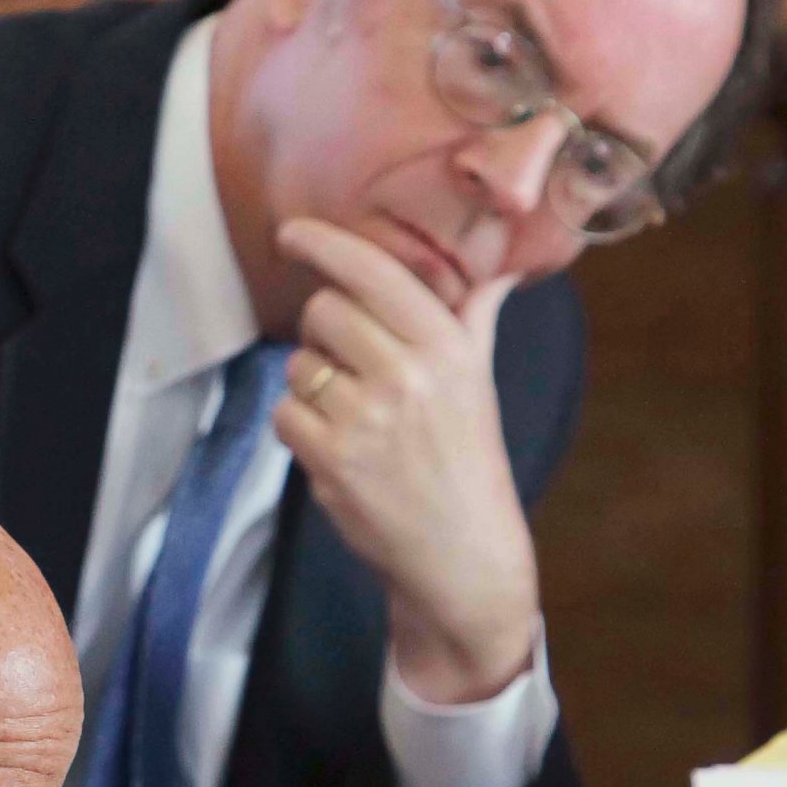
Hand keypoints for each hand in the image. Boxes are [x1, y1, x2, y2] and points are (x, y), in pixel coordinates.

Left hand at [271, 217, 539, 704]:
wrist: (461, 553)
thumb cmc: (467, 461)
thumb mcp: (479, 382)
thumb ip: (474, 320)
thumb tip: (500, 268)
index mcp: (446, 345)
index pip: (373, 272)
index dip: (324, 244)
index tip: (291, 233)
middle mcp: (407, 374)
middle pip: (324, 311)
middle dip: (324, 329)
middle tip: (348, 361)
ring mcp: (367, 419)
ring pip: (299, 364)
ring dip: (312, 382)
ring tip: (351, 413)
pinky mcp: (333, 460)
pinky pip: (286, 413)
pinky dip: (300, 425)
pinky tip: (335, 445)